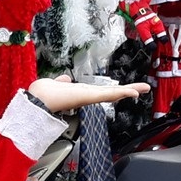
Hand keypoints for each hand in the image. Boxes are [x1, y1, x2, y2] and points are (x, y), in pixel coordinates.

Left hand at [26, 76, 151, 111]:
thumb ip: (61, 81)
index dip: (113, 90)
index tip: (125, 89)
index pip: (101, 91)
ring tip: (143, 89)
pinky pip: (109, 95)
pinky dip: (122, 93)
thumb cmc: (43, 94)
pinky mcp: (90, 97)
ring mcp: (89, 97)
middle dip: (126, 91)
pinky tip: (134, 92)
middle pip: (110, 93)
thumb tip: (64, 79)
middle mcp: (86, 96)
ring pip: (113, 94)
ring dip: (129, 90)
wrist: (37, 101)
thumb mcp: (55, 83)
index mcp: (80, 93)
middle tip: (142, 89)